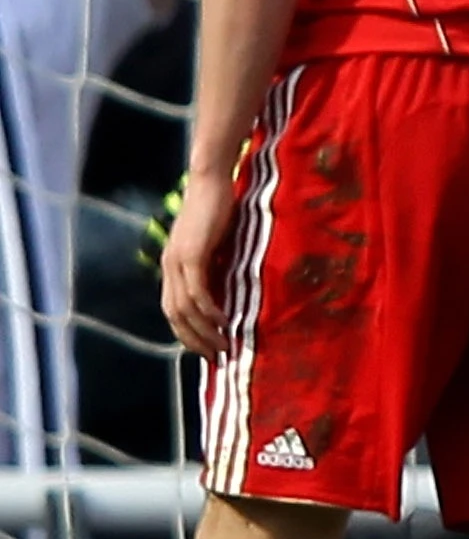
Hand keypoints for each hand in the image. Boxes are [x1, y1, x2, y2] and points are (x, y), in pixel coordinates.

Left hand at [160, 170, 236, 357]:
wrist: (210, 180)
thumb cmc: (218, 207)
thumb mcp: (216, 243)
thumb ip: (216, 264)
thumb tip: (230, 288)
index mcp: (173, 266)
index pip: (173, 310)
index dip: (188, 333)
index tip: (208, 349)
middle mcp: (169, 267)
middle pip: (175, 316)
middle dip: (195, 340)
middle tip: (217, 357)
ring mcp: (177, 261)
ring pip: (185, 308)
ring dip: (204, 331)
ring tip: (224, 345)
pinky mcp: (191, 254)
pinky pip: (197, 291)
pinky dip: (209, 310)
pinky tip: (223, 321)